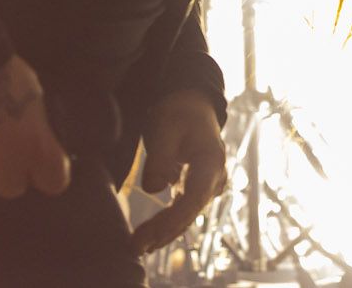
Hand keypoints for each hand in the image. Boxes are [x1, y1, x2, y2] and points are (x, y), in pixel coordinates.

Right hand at [0, 54, 71, 198]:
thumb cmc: (0, 72)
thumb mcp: (32, 94)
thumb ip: (34, 124)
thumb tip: (33, 134)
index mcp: (38, 150)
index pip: (54, 181)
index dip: (44, 170)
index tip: (36, 160)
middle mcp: (9, 170)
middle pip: (13, 186)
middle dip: (7, 169)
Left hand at [128, 89, 227, 255]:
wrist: (190, 103)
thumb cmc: (178, 112)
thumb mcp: (165, 126)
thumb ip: (160, 158)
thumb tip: (153, 189)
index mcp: (212, 161)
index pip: (194, 198)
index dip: (173, 219)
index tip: (151, 235)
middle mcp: (215, 179)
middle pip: (189, 212)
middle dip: (163, 232)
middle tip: (136, 247)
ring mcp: (207, 186)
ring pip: (185, 215)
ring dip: (163, 233)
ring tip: (137, 248)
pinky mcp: (195, 189)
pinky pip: (181, 210)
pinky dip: (165, 224)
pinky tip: (148, 239)